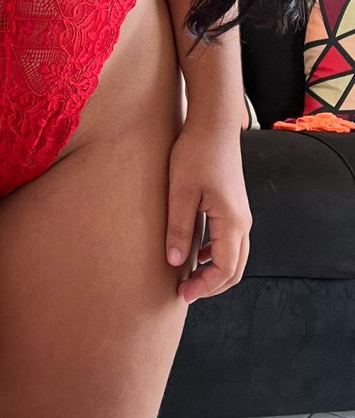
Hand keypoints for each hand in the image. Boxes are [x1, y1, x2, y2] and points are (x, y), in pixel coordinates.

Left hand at [165, 120, 251, 304]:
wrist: (213, 124)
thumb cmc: (195, 153)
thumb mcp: (181, 191)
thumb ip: (179, 228)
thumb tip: (175, 263)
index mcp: (231, 221)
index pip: (225, 269)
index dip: (205, 287)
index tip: (182, 294)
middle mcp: (242, 221)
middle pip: (235, 269)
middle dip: (212, 285)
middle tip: (184, 292)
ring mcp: (241, 213)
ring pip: (235, 255)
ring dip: (215, 270)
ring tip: (188, 276)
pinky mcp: (234, 205)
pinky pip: (231, 240)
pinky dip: (216, 254)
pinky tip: (195, 251)